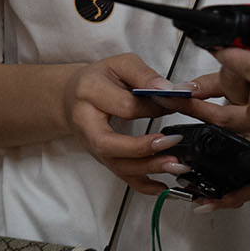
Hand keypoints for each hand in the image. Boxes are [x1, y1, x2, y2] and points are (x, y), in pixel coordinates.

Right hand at [60, 53, 200, 196]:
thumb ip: (144, 75)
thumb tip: (167, 90)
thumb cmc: (100, 79)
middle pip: (109, 144)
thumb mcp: (120, 64)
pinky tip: (161, 186)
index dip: (153, 106)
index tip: (176, 103)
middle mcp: (86, 123)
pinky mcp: (102, 158)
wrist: (74, 96)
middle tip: (171, 142)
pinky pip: (121, 176)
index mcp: (90, 92)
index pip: (123, 105)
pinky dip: (141, 184)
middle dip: (141, 147)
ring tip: (175, 164)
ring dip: (147, 168)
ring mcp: (92, 145)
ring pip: (116, 165)